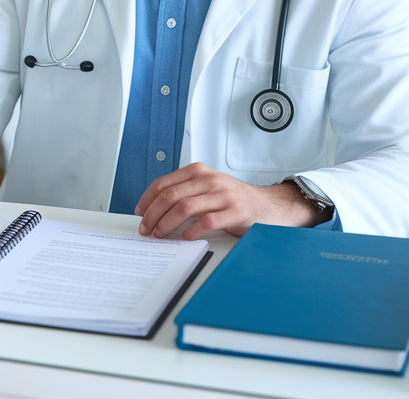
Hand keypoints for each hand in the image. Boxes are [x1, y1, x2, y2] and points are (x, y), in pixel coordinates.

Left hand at [134, 163, 318, 239]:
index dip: (147, 199)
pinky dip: (192, 231)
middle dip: (153, 214)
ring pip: (185, 208)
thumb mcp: (207, 188)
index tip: (139, 213)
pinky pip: (207, 221)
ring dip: (167, 223)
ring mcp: (223, 195)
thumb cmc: (233, 199)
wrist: (269, 206)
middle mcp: (210, 180)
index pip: (164, 183)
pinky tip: (185, 237)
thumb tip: (153, 210)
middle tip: (145, 229)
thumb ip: (184, 192)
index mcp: (198, 172)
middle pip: (171, 196)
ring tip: (160, 234)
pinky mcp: (235, 212)